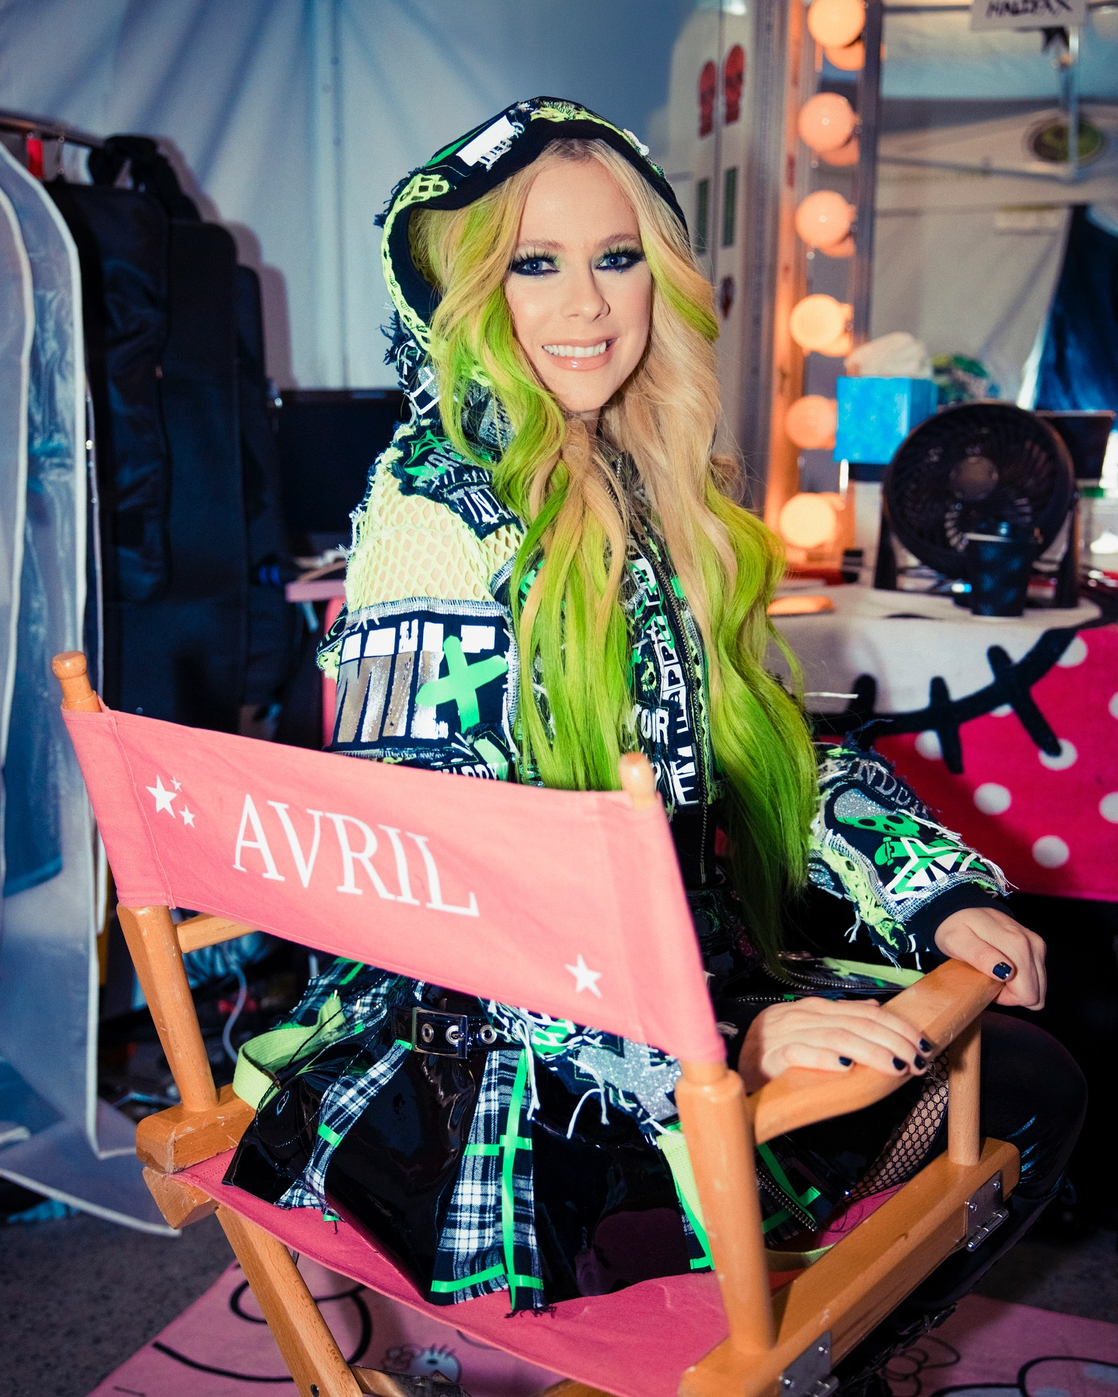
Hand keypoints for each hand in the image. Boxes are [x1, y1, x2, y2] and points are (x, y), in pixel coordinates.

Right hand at [737, 996, 930, 1093]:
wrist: (728, 1068)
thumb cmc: (773, 1056)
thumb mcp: (811, 1035)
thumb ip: (841, 1022)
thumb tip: (874, 1009)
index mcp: (813, 1009)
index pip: (864, 1013)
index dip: (896, 1027)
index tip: (922, 1044)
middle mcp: (800, 1016)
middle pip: (855, 1023)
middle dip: (892, 1040)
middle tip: (918, 1058)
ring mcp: (783, 1034)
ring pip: (835, 1036)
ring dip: (870, 1051)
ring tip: (896, 1066)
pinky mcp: (768, 1057)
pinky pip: (800, 1052)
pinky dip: (825, 1058)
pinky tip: (847, 1067)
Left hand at [933, 905, 1045, 1009]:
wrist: (961, 909)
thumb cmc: (956, 927)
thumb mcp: (957, 942)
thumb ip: (981, 956)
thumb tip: (1007, 973)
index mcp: (1016, 945)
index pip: (1027, 994)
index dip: (1006, 998)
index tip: (988, 983)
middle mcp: (1032, 944)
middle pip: (1036, 993)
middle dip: (1012, 994)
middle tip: (989, 978)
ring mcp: (1037, 945)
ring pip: (1038, 987)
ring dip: (1016, 986)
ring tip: (994, 971)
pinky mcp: (1037, 946)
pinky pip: (1036, 977)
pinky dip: (1020, 978)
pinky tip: (1002, 967)